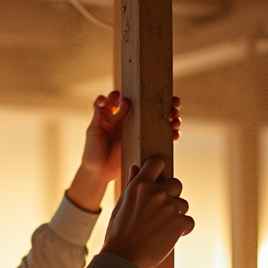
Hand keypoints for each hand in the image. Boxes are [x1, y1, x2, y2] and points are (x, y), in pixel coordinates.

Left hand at [66, 92, 182, 210]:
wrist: (98, 173)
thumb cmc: (92, 150)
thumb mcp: (94, 130)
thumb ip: (100, 114)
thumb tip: (110, 99)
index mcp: (116, 112)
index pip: (127, 97)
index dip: (131, 94)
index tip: (128, 100)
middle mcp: (130, 118)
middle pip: (150, 104)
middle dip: (163, 100)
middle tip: (172, 101)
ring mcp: (139, 130)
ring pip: (159, 118)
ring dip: (170, 115)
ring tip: (174, 116)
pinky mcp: (145, 143)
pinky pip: (161, 135)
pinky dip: (171, 133)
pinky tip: (175, 133)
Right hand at [99, 156, 193, 267]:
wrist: (124, 258)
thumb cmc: (119, 234)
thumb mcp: (121, 205)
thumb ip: (132, 185)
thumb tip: (136, 168)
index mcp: (139, 185)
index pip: (157, 162)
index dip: (159, 169)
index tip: (159, 179)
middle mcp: (156, 193)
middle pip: (176, 183)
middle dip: (171, 195)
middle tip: (160, 211)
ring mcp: (169, 207)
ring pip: (183, 204)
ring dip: (176, 214)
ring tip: (161, 227)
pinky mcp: (179, 223)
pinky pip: (189, 221)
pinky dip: (182, 229)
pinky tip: (171, 235)